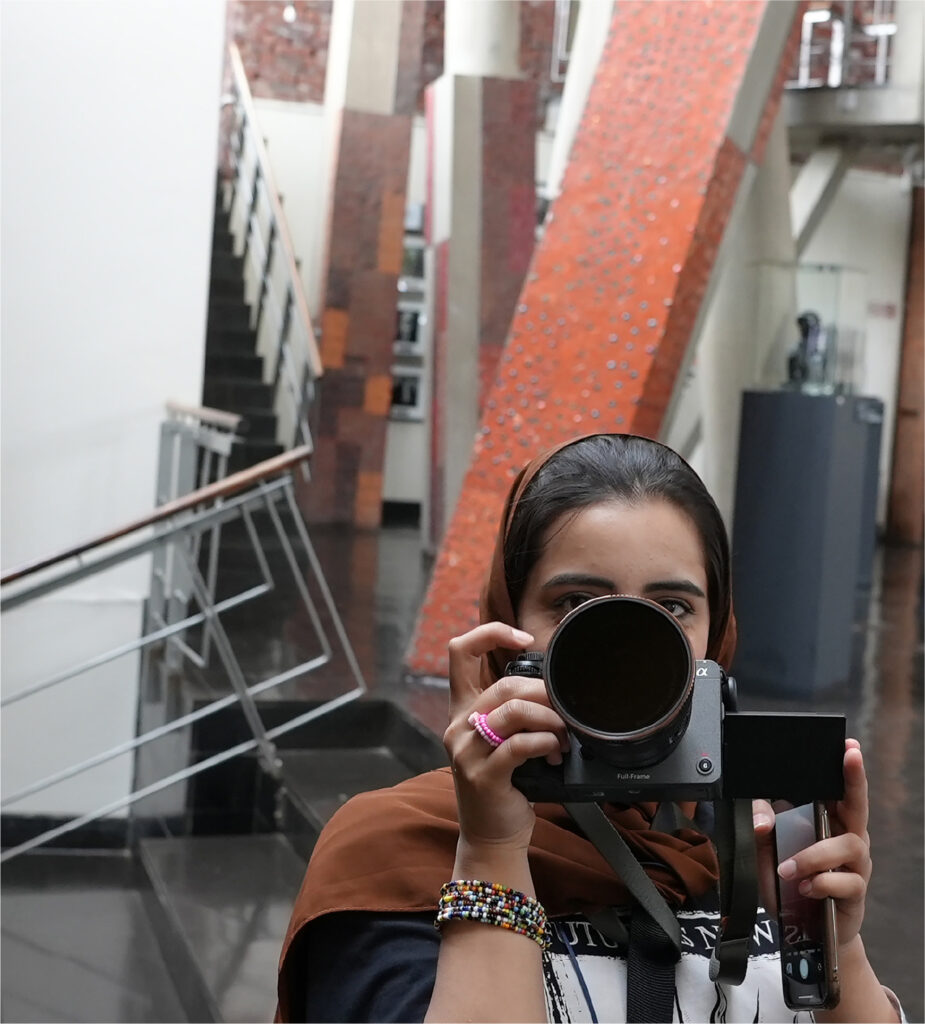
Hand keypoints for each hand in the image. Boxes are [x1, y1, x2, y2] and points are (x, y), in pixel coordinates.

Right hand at [444, 622, 569, 849]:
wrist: (492, 837)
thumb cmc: (506, 784)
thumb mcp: (502, 740)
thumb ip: (514, 712)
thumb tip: (556, 689)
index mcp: (462, 709)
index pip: (459, 652)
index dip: (491, 633)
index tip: (524, 639)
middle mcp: (458, 725)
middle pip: (504, 684)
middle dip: (545, 693)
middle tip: (566, 713)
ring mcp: (467, 751)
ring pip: (515, 711)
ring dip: (550, 720)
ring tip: (563, 737)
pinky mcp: (483, 775)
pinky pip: (520, 745)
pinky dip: (546, 744)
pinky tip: (554, 753)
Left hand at [753, 738, 870, 949]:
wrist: (805, 928)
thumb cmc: (790, 879)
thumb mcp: (766, 850)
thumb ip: (761, 828)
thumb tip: (762, 820)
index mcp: (828, 820)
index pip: (837, 790)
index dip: (846, 769)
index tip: (847, 747)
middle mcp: (847, 836)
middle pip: (858, 804)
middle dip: (855, 779)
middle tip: (851, 757)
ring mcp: (855, 864)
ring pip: (847, 844)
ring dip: (814, 854)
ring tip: (788, 868)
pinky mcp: (856, 891)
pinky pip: (846, 881)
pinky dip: (822, 883)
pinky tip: (805, 887)